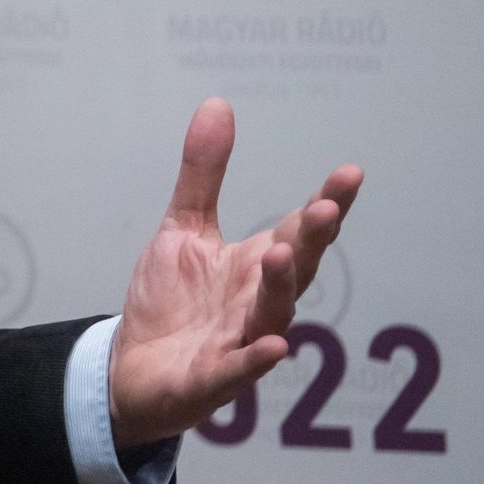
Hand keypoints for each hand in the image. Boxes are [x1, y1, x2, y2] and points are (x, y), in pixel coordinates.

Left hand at [106, 97, 363, 448]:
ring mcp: (239, 343)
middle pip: (296, 269)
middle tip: (326, 209)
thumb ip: (204, 175)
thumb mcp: (184, 228)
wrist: (133, 367)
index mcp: (256, 265)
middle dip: (312, 240)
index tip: (350, 173)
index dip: (326, 204)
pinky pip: (237, 370)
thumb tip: (219, 104)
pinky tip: (273, 346)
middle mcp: (257, 303)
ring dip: (281, 287)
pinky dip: (254, 359)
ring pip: (270, 315)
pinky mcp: (212, 380)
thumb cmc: (172, 301)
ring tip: (285, 253)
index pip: (300, 231)